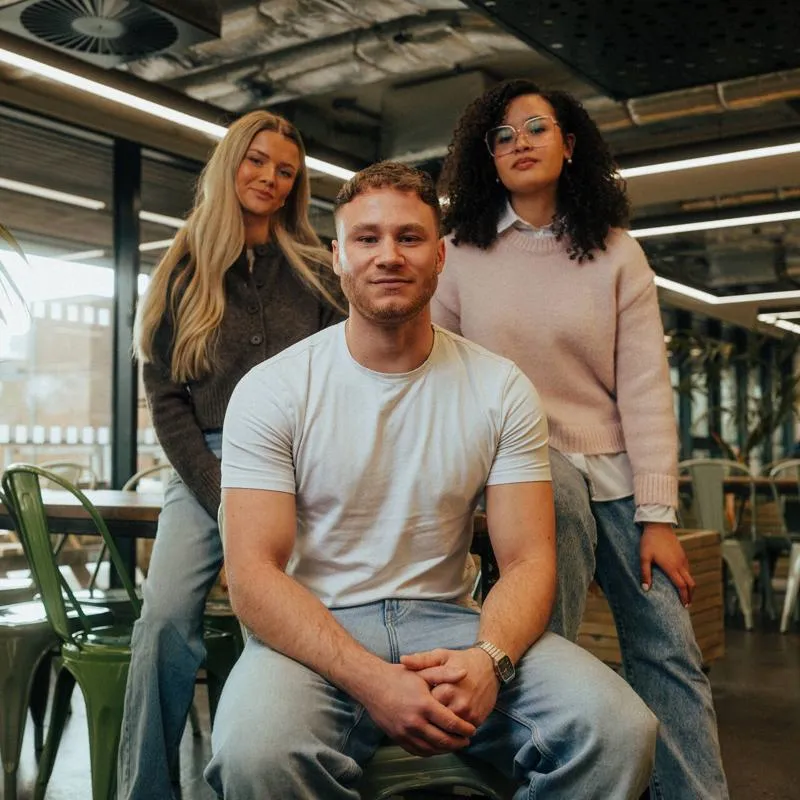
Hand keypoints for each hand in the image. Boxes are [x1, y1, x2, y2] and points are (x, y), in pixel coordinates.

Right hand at [361, 662, 476, 756]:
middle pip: (443, 740)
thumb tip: (465, 673)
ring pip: (431, 749)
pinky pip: (418, 751)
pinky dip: (431, 752)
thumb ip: (445, 674)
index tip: (472, 730)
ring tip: (455, 745)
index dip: (464, 729)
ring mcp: (405, 732)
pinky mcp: (397, 738)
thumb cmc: (399, 676)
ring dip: (446, 750)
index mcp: (424, 705)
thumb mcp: (423, 672)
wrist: (372, 685)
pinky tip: (437, 747)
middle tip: (467, 741)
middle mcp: (415, 722)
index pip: (451, 723)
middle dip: (458, 742)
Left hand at [401, 647, 498, 728]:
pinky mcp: (477, 720)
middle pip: (436, 721)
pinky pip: (460, 732)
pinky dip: (451, 730)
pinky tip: (443, 725)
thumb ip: (422, 661)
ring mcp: (469, 715)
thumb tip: (403, 659)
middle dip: (428, 719)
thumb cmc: (461, 660)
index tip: (414, 701)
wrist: (490, 666)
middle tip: (420, 714)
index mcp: (447, 690)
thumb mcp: (441, 656)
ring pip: (448, 730)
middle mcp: (459, 705)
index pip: (426, 707)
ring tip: (430, 721)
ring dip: (439, 728)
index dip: (419, 705)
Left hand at [640, 523, 694, 606]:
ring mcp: (683, 558)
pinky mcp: (682, 554)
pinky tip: (681, 579)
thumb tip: (646, 589)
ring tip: (684, 594)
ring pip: (690, 576)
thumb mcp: (644, 557)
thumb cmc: (649, 541)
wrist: (658, 525)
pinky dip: (687, 578)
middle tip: (687, 605)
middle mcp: (680, 564)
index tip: (684, 606)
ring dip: (689, 586)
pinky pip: (688, 569)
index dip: (684, 597)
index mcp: (672, 567)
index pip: (682, 586)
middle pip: (690, 583)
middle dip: (690, 595)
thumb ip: (645, 573)